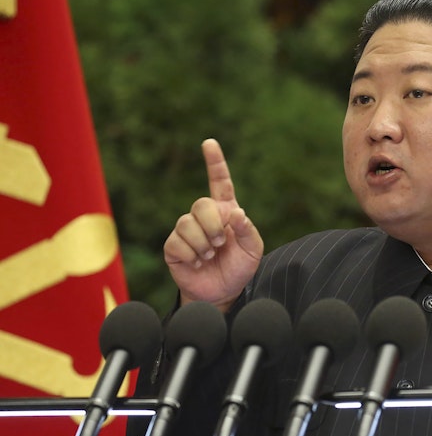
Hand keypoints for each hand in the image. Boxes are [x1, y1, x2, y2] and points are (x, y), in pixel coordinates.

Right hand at [163, 139, 263, 311]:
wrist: (222, 292)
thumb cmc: (239, 267)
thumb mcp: (253, 250)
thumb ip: (248, 230)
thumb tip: (237, 213)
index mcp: (225, 211)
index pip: (219, 182)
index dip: (214, 162)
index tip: (209, 143)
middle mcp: (205, 217)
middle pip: (201, 204)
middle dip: (212, 225)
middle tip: (220, 243)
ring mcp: (187, 230)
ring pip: (186, 223)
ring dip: (202, 242)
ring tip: (210, 255)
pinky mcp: (173, 247)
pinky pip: (176, 242)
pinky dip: (190, 255)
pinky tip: (197, 262)